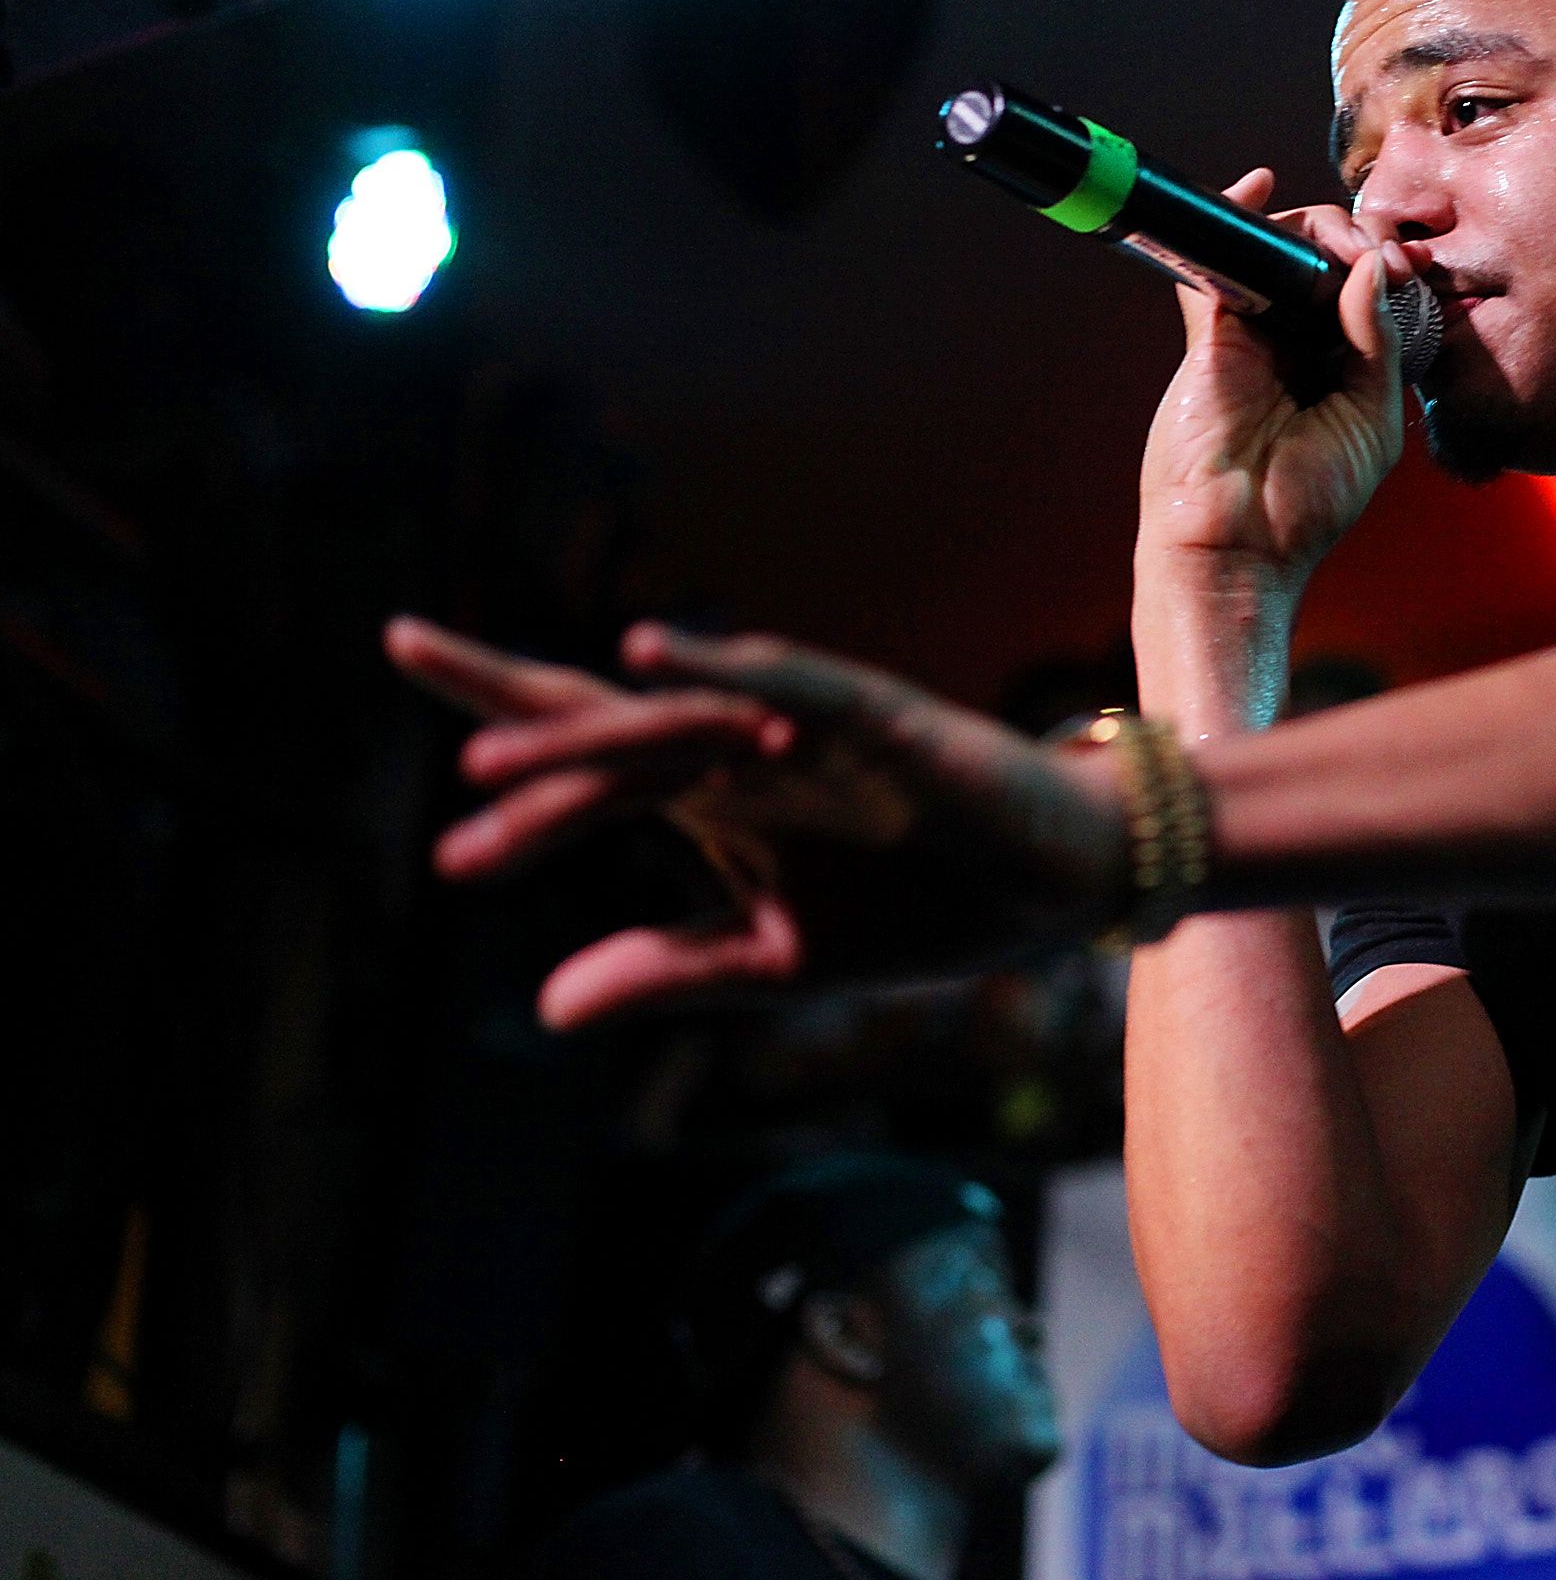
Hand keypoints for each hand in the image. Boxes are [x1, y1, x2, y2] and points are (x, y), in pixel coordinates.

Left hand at [385, 615, 1123, 1028]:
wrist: (1055, 887)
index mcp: (712, 796)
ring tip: (488, 773)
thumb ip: (669, 970)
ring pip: (673, 726)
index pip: (585, 748)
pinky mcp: (876, 721)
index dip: (498, 711)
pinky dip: (720, 672)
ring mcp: (804, 731)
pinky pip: (785, 688)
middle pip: (605, 723)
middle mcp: (742, 749)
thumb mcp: (775, 960)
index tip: (400, 649)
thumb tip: (544, 1006)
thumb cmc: (924, 905)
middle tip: (410, 681)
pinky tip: (649, 656)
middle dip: (507, 714)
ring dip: (582, 742)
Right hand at [1137, 168, 1412, 580]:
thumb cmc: (1306, 504)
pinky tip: (1258, 187)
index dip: (1390, 267)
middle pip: (1327, 261)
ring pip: (1282, 251)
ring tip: (1342, 246)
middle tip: (1382, 255)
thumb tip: (1373, 267)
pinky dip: (1235, 216)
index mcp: (1343, 369)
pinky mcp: (1211, 332)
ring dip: (1317, 228)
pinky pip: (1219, 260)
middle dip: (1359, 240)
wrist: (1238, 544)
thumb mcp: (1372, 421)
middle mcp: (1299, 344)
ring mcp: (1254, 335)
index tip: (1410, 269)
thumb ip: (1378, 342)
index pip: (1369, 293)